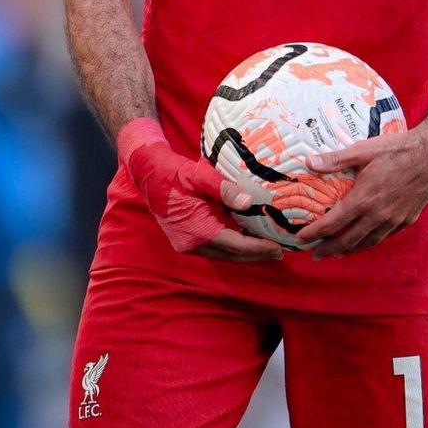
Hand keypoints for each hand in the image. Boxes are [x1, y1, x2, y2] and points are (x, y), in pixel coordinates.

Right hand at [118, 118, 283, 262]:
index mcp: (196, 230)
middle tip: (279, 251)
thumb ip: (224, 190)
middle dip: (255, 254)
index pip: (234, 245)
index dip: (257, 248)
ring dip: (244, 252)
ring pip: (223, 254)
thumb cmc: (173, 173)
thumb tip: (249, 202)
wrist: (148, 173)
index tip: (277, 247)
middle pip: (231, 255)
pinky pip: (215, 247)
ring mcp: (188, 244)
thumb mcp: (199, 177)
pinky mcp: (187, 239)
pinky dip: (231, 245)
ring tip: (266, 247)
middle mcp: (192, 243)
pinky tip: (245, 237)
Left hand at [301, 121, 427, 259]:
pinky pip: (384, 236)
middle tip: (315, 255)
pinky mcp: (406, 220)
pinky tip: (366, 239)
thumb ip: (335, 159)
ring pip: (367, 243)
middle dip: (328, 249)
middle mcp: (377, 215)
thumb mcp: (363, 150)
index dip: (314, 233)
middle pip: (347, 240)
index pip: (332, 223)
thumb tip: (309, 162)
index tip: (301, 239)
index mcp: (363, 199)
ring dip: (349, 250)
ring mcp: (393, 220)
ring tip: (337, 253)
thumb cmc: (396, 149)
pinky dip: (370, 241)